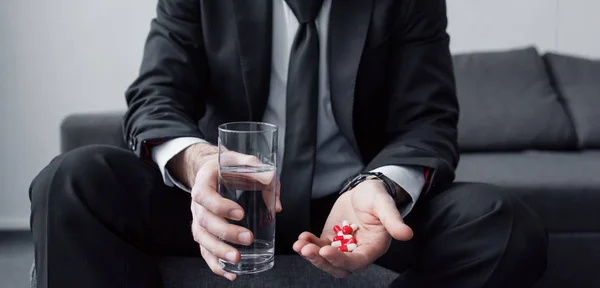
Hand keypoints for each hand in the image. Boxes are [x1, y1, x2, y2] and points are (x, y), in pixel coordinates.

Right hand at [172, 144, 281, 280]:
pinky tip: (230, 274)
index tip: (241, 213)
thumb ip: (262, 175)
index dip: (221, 206)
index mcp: (204, 182)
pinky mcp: (203, 233)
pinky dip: (215, 265)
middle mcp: (196, 203)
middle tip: (248, 239)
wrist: (211, 171)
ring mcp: (197, 219)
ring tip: (238, 260)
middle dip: (226, 233)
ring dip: (219, 252)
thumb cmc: (229, 167)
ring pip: (202, 239)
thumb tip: (276, 205)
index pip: (205, 196)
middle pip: (204, 222)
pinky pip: (204, 251)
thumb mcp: (243, 161)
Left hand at [293, 180, 412, 277]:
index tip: (326, 250)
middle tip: (307, 249)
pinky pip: (319, 246)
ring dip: (312, 254)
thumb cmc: (378, 196)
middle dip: (321, 261)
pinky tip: (301, 237)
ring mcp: (343, 246)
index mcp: (373, 247)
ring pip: (326, 259)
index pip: (357, 261)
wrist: (365, 189)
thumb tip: (407, 234)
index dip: (341, 260)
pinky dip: (309, 243)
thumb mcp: (385, 204)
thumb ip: (394, 220)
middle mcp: (358, 251)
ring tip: (300, 244)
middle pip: (339, 267)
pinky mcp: (331, 238)